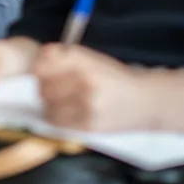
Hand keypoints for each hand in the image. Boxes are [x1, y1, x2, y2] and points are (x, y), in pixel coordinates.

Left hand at [31, 44, 157, 131]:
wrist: (147, 101)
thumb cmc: (116, 78)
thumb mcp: (93, 59)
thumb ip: (65, 57)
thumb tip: (36, 62)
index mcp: (84, 59)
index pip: (44, 61)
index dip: (38, 68)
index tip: (40, 72)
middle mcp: (84, 79)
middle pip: (42, 85)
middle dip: (43, 87)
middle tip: (53, 89)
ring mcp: (86, 104)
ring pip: (47, 105)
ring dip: (49, 104)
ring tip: (62, 102)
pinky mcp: (88, 125)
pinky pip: (57, 122)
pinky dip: (56, 117)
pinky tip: (66, 113)